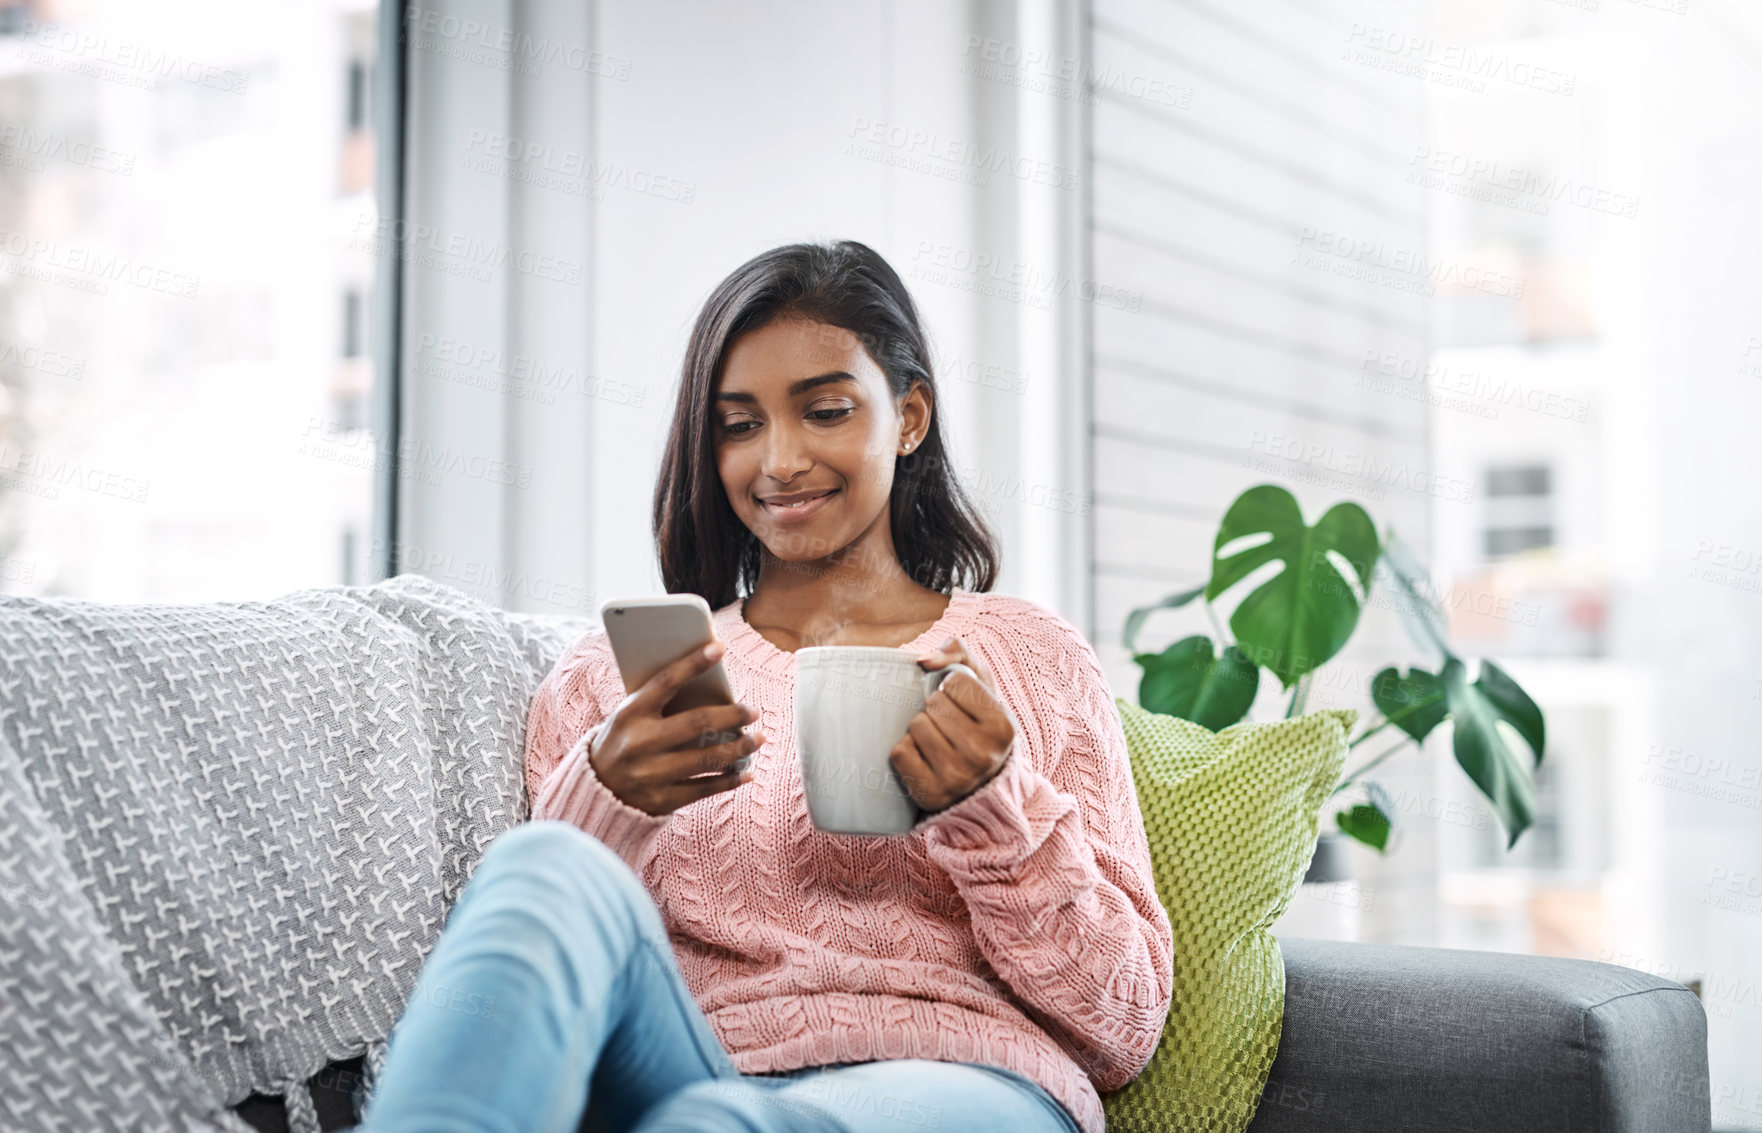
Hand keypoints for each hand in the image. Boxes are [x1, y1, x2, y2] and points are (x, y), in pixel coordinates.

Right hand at [589, 641, 761, 816]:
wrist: (596, 789)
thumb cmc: (623, 740)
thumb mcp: (629, 715)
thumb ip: (659, 702)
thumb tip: (710, 686)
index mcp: (630, 714)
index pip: (666, 681)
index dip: (694, 663)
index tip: (720, 648)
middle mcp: (640, 743)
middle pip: (698, 723)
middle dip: (733, 716)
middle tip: (754, 711)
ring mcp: (650, 774)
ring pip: (707, 759)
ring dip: (739, 749)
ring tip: (757, 740)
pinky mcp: (661, 800)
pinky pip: (704, 789)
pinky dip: (730, 780)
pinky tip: (746, 772)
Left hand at [889, 636, 1015, 812]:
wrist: (978, 782)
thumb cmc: (976, 721)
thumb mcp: (980, 683)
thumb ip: (958, 652)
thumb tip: (924, 659)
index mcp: (1003, 727)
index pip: (956, 681)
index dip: (954, 688)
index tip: (964, 706)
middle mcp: (984, 755)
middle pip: (934, 703)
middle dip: (937, 708)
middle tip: (950, 726)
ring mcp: (957, 778)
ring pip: (916, 725)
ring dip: (921, 728)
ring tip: (938, 742)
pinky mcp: (929, 794)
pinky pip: (900, 752)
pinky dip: (907, 751)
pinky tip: (925, 759)